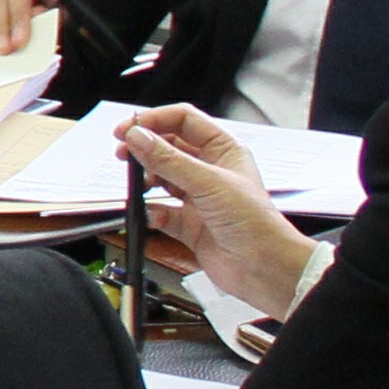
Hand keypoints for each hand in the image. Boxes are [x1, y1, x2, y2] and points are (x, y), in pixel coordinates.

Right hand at [116, 104, 310, 318]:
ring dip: (146, 180)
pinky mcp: (189, 223)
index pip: (183, 120)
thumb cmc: (256, 223)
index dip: (154, 120)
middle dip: (145, 149)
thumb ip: (169, 160)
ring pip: (162, 178)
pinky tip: (154, 215)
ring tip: (137, 185)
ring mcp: (199, 197)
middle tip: (123, 153)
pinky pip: (162, 211)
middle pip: (168, 147)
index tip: (129, 129)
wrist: (264, 269)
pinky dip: (153, 212)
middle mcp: (210, 170)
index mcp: (223, 149)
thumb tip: (138, 137)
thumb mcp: (209, 183)